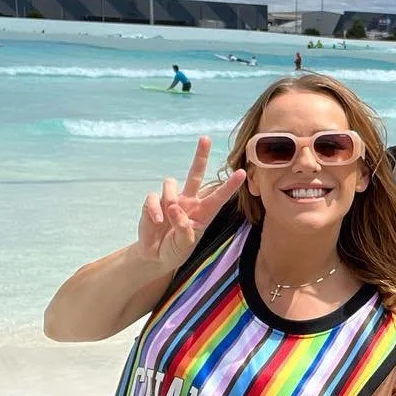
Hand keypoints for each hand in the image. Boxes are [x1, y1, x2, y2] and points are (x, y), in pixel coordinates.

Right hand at [134, 137, 246, 269]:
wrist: (155, 257)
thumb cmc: (176, 250)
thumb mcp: (184, 245)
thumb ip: (183, 229)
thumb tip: (174, 207)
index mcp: (203, 212)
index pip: (218, 196)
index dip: (230, 185)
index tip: (242, 172)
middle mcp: (188, 202)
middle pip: (195, 174)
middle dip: (200, 156)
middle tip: (205, 139)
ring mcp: (170, 200)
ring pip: (171, 183)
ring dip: (170, 199)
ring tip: (168, 217)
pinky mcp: (153, 203)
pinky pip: (153, 197)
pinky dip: (154, 209)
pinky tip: (156, 222)